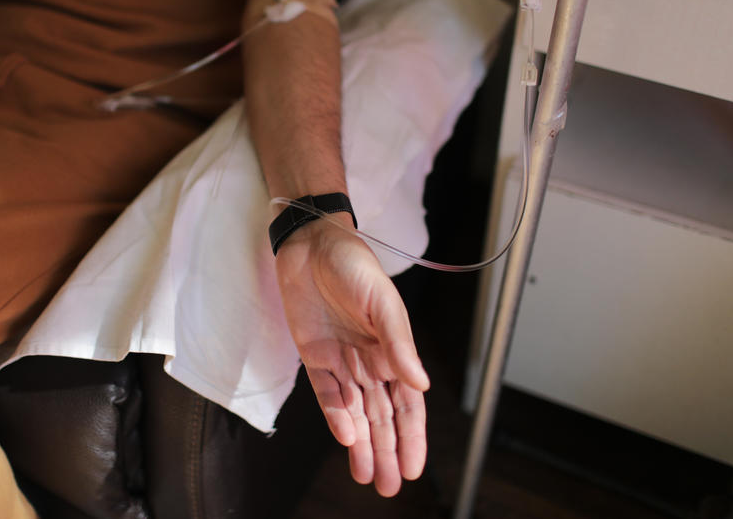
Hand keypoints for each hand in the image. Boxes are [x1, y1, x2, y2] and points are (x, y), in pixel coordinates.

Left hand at [276, 217, 429, 496]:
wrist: (311, 245)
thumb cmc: (354, 265)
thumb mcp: (382, 303)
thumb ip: (400, 344)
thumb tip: (421, 384)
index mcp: (394, 350)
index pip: (407, 404)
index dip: (412, 437)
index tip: (415, 467)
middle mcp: (370, 362)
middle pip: (381, 417)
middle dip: (386, 452)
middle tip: (390, 487)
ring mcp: (342, 362)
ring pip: (355, 414)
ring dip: (362, 445)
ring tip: (368, 478)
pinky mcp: (314, 358)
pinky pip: (327, 395)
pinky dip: (336, 417)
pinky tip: (345, 439)